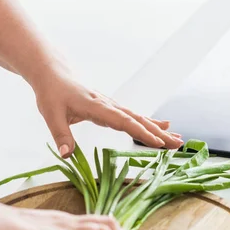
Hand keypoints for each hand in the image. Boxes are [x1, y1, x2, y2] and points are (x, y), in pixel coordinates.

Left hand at [34, 74, 183, 157]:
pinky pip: (134, 117)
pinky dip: (149, 123)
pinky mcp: (112, 109)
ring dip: (158, 130)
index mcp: (97, 107)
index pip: (124, 122)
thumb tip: (66, 155)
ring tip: (177, 138)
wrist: (54, 74)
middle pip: (138, 121)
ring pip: (139, 119)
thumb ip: (61, 135)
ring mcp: (113, 106)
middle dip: (159, 134)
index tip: (157, 143)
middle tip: (178, 144)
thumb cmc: (52, 94)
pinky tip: (162, 127)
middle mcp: (110, 106)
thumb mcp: (51, 115)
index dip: (141, 133)